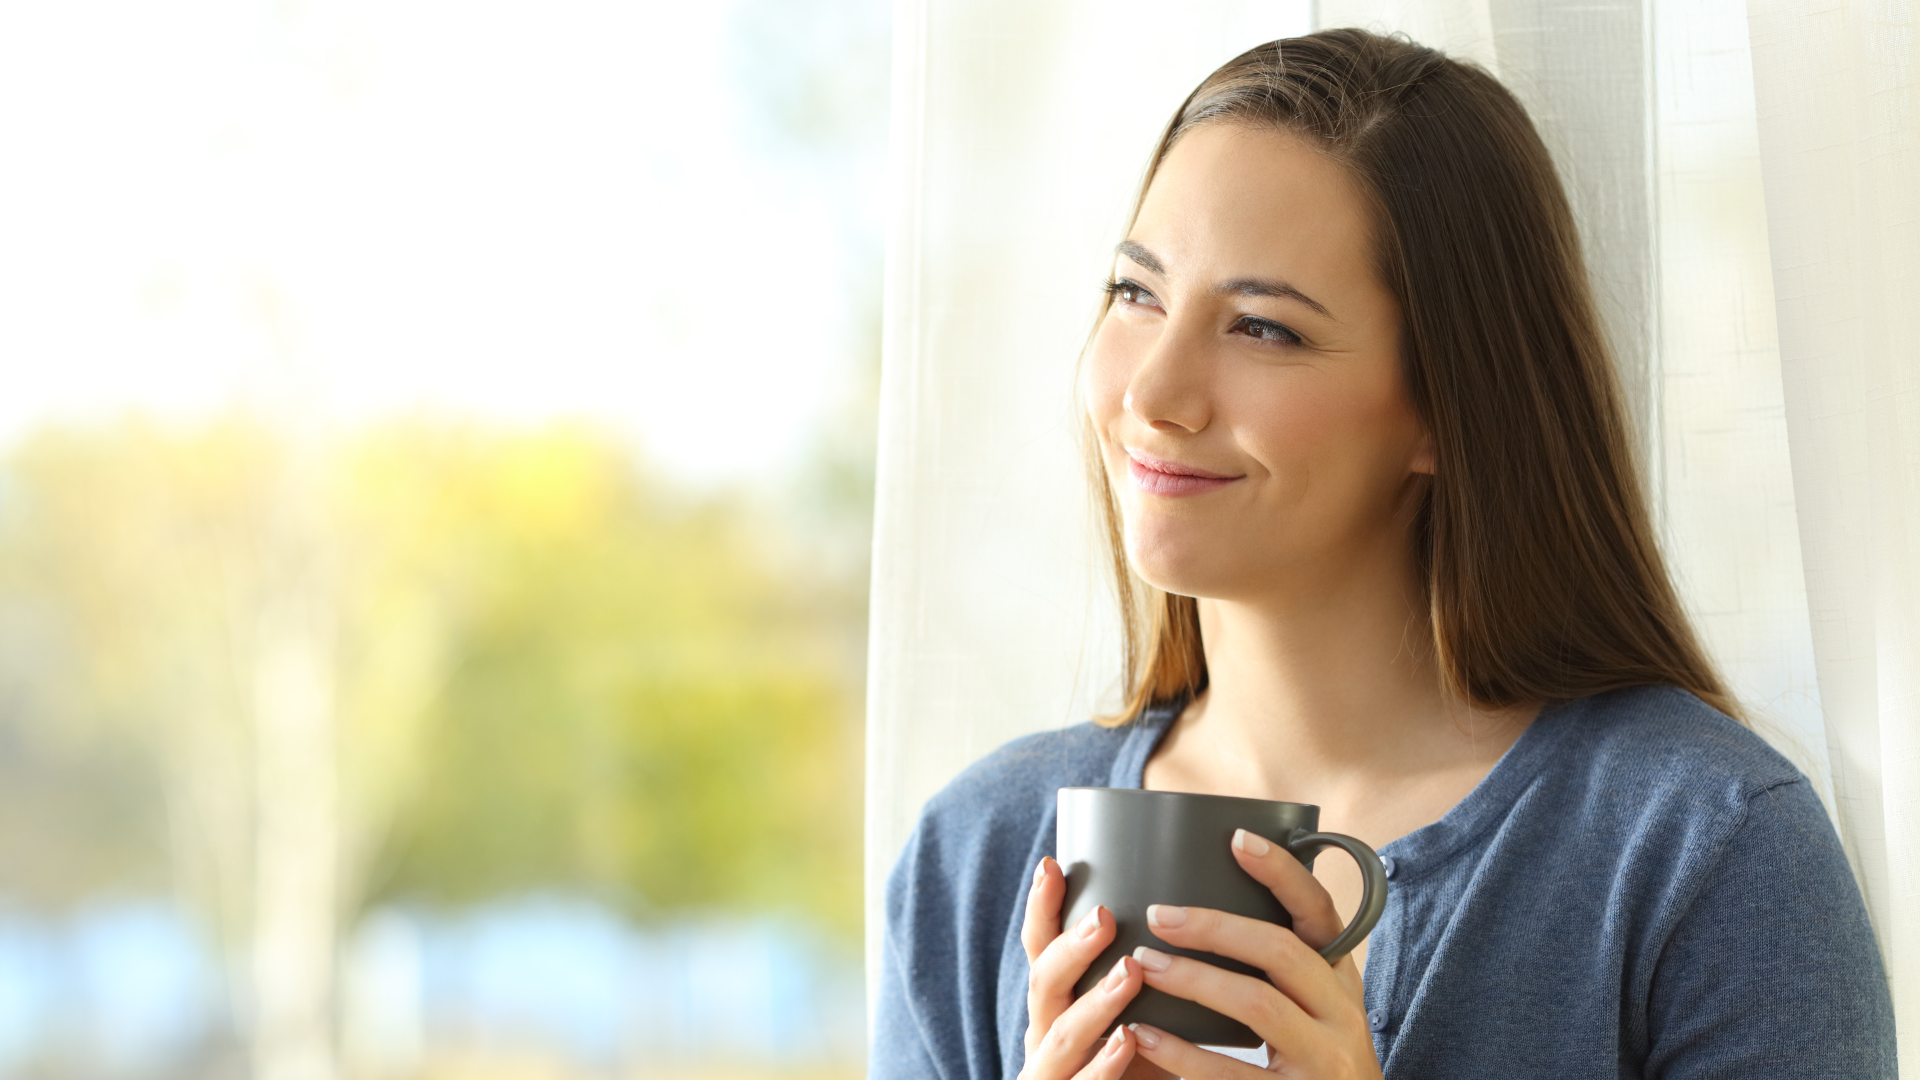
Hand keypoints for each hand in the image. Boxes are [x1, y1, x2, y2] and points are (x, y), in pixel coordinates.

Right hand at [1017, 856, 1151, 1079]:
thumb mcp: (1128, 1015)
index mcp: (1053, 1004)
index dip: (1040, 909)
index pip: (1038, 949)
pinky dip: (1104, 1064)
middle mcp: (1045, 1033)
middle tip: (1105, 916)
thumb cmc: (1133, 1067)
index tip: (1051, 865)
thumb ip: (1140, 972)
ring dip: (1096, 1000)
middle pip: (1043, 984)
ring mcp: (1053, 1071)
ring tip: (1130, 971)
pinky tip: (1127, 1041)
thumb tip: (1184, 910)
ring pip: (1062, 1034)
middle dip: (1071, 948)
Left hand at [1124, 830, 1381, 1079]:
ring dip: (1193, 980)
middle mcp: (1341, 1016)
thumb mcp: (1316, 1008)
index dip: (1282, 873)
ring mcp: (1323, 1060)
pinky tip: (1142, 1033)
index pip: (1319, 912)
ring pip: (1257, 1005)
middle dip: (1215, 927)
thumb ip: (1283, 965)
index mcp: (1340, 980)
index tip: (1237, 839)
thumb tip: (1215, 893)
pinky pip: (1230, 1073)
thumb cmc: (1313, 1057)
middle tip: (1158, 915)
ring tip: (1144, 965)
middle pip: (1281, 952)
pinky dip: (1179, 1052)